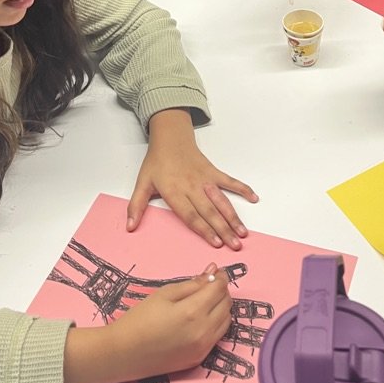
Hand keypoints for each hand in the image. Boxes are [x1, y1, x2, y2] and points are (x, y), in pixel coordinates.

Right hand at [63, 265, 232, 382]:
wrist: (124, 353)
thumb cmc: (140, 319)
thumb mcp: (164, 294)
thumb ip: (191, 284)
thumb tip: (212, 273)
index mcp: (193, 311)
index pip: (219, 289)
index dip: (220, 277)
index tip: (216, 271)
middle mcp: (204, 331)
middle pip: (226, 304)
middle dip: (221, 291)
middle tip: (209, 284)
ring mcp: (203, 347)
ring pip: (226, 321)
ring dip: (221, 307)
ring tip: (205, 300)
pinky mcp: (200, 358)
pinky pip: (217, 336)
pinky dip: (216, 323)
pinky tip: (201, 318)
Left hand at [128, 111, 257, 249]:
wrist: (170, 138)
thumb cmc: (157, 162)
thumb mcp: (142, 183)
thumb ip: (136, 206)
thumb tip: (129, 227)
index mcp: (174, 191)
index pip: (191, 215)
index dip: (204, 230)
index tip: (215, 243)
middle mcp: (192, 186)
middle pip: (209, 211)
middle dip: (223, 229)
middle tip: (235, 244)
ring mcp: (205, 179)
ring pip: (221, 200)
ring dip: (233, 216)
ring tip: (243, 232)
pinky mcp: (213, 171)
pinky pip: (230, 181)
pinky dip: (242, 188)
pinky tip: (254, 198)